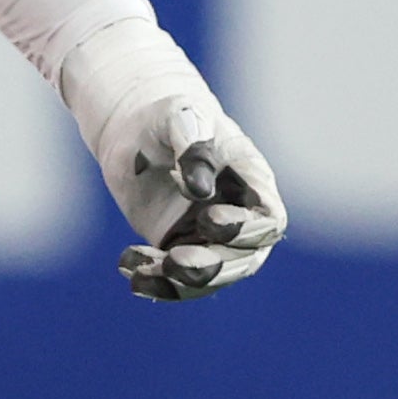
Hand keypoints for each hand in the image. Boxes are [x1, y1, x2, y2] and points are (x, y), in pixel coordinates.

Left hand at [111, 96, 286, 299]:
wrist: (133, 129)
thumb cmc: (168, 115)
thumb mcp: (181, 118)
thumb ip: (194, 148)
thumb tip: (199, 190)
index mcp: (252, 183)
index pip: (268, 221)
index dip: (246, 229)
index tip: (209, 218)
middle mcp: (237, 216)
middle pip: (242, 260)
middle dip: (212, 268)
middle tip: (174, 260)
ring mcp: (208, 236)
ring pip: (209, 278)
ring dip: (179, 282)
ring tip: (141, 271)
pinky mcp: (178, 245)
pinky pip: (175, 276)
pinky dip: (155, 280)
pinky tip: (129, 266)